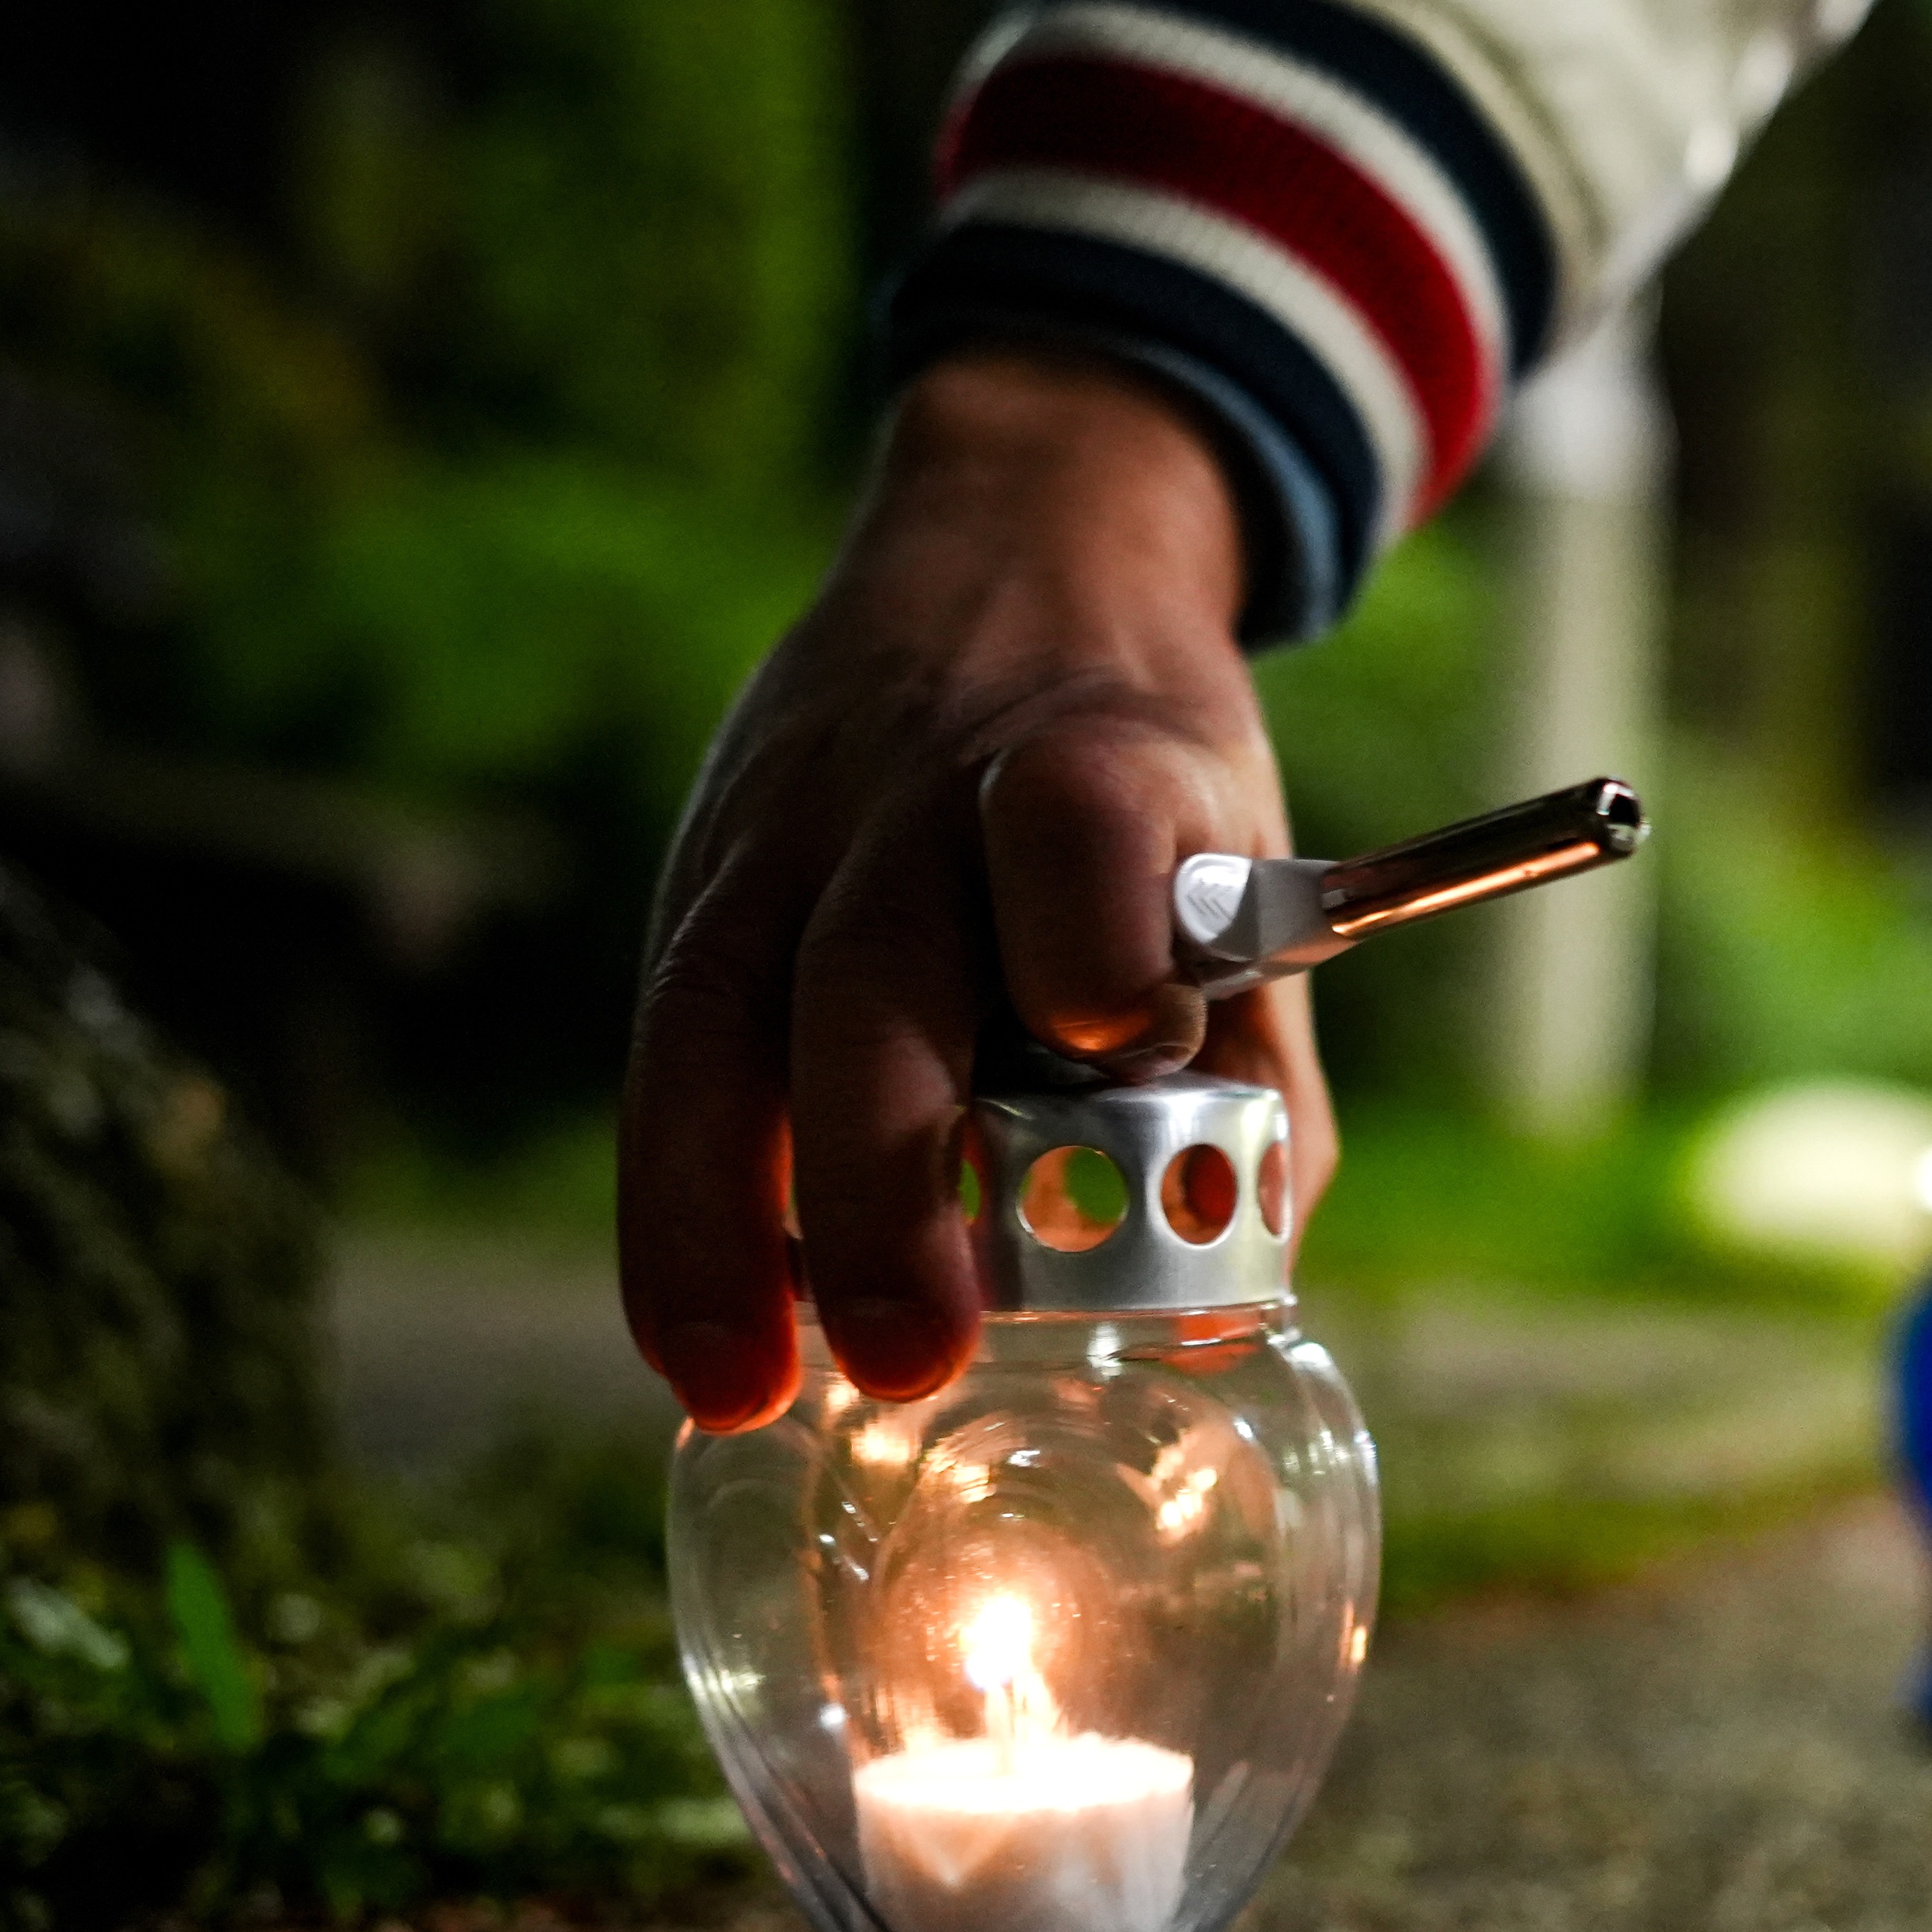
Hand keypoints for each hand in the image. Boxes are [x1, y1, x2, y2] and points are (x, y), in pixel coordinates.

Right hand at [618, 350, 1336, 1431]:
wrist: (1021, 545)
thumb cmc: (1156, 777)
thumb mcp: (1257, 882)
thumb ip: (1260, 1083)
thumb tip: (1235, 1293)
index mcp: (1101, 761)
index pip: (1080, 820)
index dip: (1091, 939)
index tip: (1121, 1040)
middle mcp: (929, 787)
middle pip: (873, 971)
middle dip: (882, 1172)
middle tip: (915, 1348)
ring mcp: (791, 824)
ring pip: (720, 1017)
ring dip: (719, 1219)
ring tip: (733, 1386)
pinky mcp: (705, 875)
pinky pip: (672, 1049)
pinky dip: (681, 1202)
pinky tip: (702, 1335)